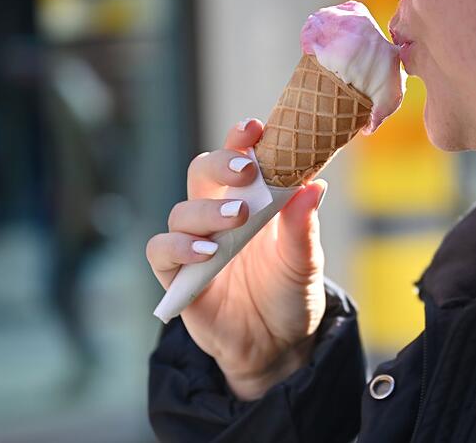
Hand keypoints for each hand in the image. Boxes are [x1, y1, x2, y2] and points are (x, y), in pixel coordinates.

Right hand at [146, 118, 327, 399]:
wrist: (276, 346)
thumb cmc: (290, 294)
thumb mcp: (304, 262)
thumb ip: (303, 227)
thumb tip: (314, 184)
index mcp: (250, 200)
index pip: (239, 158)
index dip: (242, 140)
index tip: (256, 128)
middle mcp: (217, 215)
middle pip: (200, 172)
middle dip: (219, 163)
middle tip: (246, 170)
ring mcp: (194, 244)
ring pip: (181, 211)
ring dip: (206, 210)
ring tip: (236, 218)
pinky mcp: (177, 276)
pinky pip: (162, 251)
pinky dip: (179, 246)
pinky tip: (206, 251)